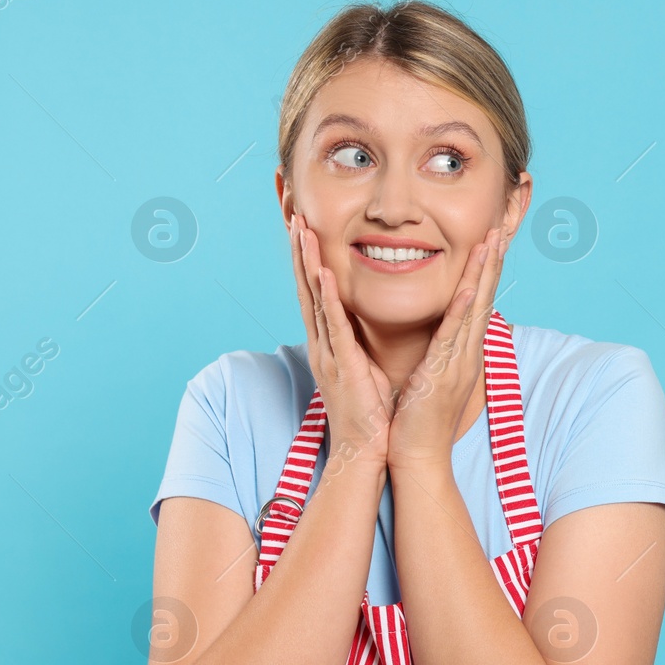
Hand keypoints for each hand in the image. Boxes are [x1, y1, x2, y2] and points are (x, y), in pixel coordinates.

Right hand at [289, 212, 395, 469]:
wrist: (366, 449)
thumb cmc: (370, 412)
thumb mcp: (363, 367)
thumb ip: (357, 344)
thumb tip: (360, 324)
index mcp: (330, 343)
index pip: (316, 293)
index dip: (309, 259)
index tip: (306, 229)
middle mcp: (323, 343)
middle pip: (306, 287)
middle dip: (301, 251)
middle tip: (294, 214)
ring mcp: (329, 353)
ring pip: (314, 299)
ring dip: (308, 263)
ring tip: (302, 230)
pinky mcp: (343, 365)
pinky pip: (334, 326)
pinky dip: (327, 299)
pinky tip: (322, 274)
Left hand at [386, 227, 507, 470]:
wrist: (417, 456)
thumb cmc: (418, 419)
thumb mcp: (432, 376)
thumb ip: (438, 352)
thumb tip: (441, 333)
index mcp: (461, 352)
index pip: (477, 303)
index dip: (485, 271)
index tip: (489, 241)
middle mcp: (467, 353)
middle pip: (484, 298)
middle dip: (492, 263)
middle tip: (500, 228)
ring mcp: (459, 362)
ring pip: (475, 310)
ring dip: (484, 274)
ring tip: (491, 242)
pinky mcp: (443, 373)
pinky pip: (455, 335)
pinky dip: (465, 309)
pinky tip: (472, 286)